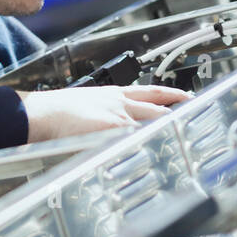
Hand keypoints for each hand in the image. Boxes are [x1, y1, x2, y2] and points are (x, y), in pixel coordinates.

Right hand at [17, 85, 192, 142]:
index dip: (170, 93)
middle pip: (157, 102)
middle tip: (195, 110)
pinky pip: (138, 134)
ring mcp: (117, 115)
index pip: (149, 90)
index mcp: (112, 93)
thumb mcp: (85, 105)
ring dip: (170, 123)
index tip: (185, 96)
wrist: (41, 113)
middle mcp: (119, 102)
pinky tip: (164, 146)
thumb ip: (101, 114)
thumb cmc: (55, 111)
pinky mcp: (112, 129)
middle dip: (178, 106)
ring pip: (153, 117)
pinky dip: (151, 139)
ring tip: (187, 130)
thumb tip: (106, 126)